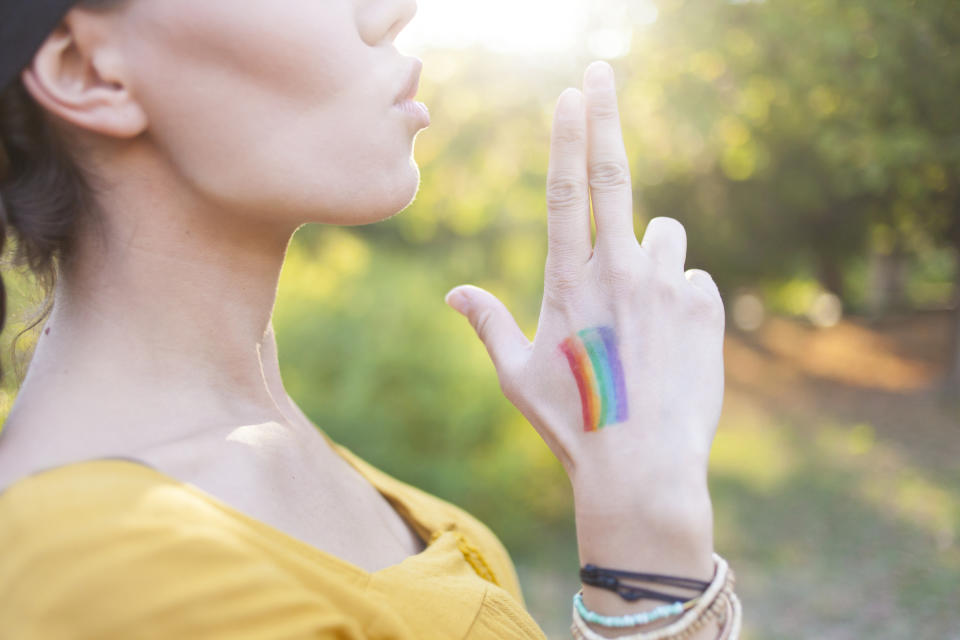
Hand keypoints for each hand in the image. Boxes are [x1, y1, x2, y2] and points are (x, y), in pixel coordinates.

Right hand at [444, 60, 724, 499]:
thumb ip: (487, 323)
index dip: (567, 136)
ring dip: (653, 255)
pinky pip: (694, 277)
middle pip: (613, 174)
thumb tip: (452, 293)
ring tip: (641, 312)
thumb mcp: (517, 376)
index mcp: (568, 283)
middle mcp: (619, 271)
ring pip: (666, 234)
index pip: (564, 191)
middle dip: (604, 116)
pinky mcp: (705, 306)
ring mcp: (667, 286)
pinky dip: (682, 295)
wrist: (643, 468)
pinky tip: (670, 339)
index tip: (571, 94)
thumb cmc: (572, 424)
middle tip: (601, 70)